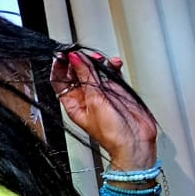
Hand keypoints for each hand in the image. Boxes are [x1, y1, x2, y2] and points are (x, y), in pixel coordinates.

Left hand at [50, 47, 157, 169]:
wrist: (135, 142)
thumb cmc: (112, 134)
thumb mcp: (95, 101)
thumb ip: (86, 77)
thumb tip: (75, 58)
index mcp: (73, 104)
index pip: (60, 81)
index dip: (60, 66)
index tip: (64, 54)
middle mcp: (85, 98)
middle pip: (76, 72)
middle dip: (79, 60)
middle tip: (84, 53)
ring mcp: (101, 93)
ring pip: (94, 70)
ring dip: (96, 61)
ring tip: (99, 59)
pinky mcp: (115, 90)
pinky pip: (111, 73)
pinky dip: (112, 66)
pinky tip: (114, 63)